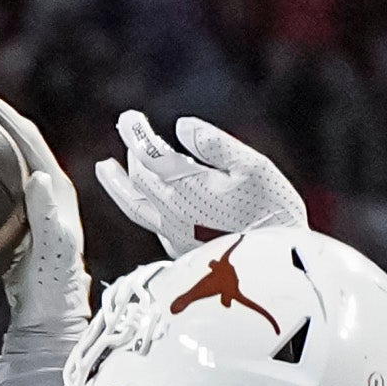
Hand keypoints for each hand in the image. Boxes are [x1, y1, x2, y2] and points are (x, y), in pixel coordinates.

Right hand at [0, 86, 84, 337]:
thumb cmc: (52, 285)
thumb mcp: (52, 248)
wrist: (50, 314)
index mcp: (57, 188)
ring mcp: (33, 204)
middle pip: (18, 139)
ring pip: (8, 158)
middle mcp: (47, 189)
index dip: (3, 113)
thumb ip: (47, 212)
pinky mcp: (19, 219)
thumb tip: (37, 174)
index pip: (29, 138)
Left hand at [96, 108, 303, 247]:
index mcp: (189, 187)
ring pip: (136, 207)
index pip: (150, 155)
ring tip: (105, 168)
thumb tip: (182, 125)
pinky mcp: (181, 252)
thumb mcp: (254, 167)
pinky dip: (142, 205)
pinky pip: (152, 224)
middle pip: (140, 179)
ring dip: (119, 185)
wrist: (281, 267)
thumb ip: (217, 145)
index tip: (128, 118)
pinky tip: (145, 200)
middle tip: (127, 129)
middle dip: (133, 152)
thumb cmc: (275, 211)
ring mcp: (174, 235)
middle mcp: (174, 213)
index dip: (136, 134)